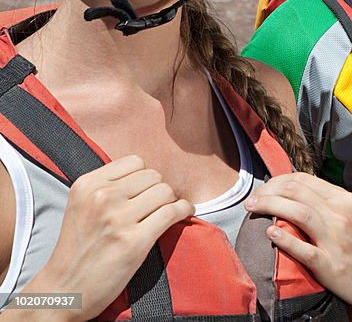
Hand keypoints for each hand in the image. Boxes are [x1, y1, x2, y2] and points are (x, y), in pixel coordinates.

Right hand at [25, 156, 193, 319]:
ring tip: (164, 213)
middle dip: (158, 190)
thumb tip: (148, 174)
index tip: (144, 192)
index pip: (135, 162)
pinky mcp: (134, 241)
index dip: (144, 178)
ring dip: (171, 201)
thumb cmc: (78, 249)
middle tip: (154, 207)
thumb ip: (108, 186)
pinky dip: (184, 211)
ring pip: (166, 191)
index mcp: (87, 185)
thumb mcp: (81, 206)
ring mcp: (118, 219)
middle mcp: (101, 197)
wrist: (64, 290)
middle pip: (153, 176)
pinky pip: (173, 212)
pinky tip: (183, 214)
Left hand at [245, 173, 351, 320]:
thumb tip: (292, 190)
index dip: (277, 181)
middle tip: (252, 200)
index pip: (304, 180)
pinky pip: (304, 249)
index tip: (264, 190)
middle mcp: (341, 215)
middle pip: (297, 192)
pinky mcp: (330, 265)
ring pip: (300, 213)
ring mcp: (336, 239)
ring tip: (253, 208)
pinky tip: (269, 234)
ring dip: (271, 206)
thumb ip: (326, 201)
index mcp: (344, 200)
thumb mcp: (350, 214)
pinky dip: (285, 240)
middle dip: (268, 192)